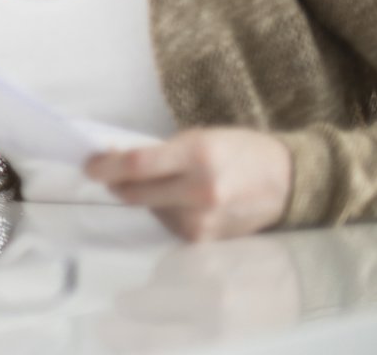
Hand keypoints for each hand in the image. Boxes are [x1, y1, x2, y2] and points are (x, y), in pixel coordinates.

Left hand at [85, 128, 292, 240]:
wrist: (287, 183)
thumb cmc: (239, 151)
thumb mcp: (200, 137)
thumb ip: (159, 152)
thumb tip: (115, 160)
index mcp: (197, 155)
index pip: (137, 165)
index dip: (105, 166)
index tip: (88, 165)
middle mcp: (199, 190)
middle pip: (135, 193)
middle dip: (116, 184)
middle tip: (109, 174)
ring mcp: (203, 219)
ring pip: (150, 210)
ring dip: (145, 198)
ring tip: (169, 185)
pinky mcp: (206, 240)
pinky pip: (169, 225)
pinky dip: (166, 212)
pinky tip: (184, 202)